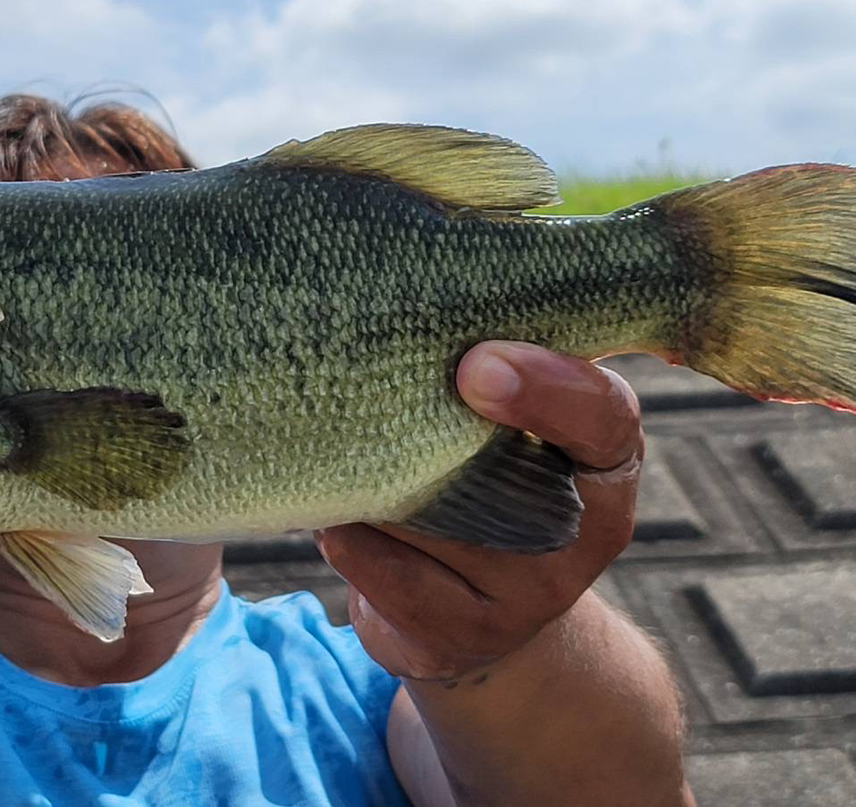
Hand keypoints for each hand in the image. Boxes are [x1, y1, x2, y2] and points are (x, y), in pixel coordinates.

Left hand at [316, 340, 640, 682]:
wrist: (482, 610)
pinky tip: (333, 511)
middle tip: (359, 384)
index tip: (477, 364)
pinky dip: (347, 533)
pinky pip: (383, 571)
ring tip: (333, 442)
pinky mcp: (453, 639)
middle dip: (418, 428)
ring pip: (422, 520)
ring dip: (367, 478)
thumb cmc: (493, 481)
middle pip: (491, 472)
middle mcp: (576, 540)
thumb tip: (416, 298)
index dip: (546, 389)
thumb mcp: (522, 426)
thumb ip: (500, 368)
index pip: (604, 419)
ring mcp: (520, 601)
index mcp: (605, 465)